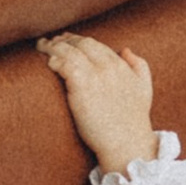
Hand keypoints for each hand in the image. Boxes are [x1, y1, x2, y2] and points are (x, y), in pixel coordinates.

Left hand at [38, 31, 159, 174]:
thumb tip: (125, 49)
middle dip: (64, 40)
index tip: (67, 41)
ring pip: (69, 51)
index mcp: (120, 65)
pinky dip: (54, 60)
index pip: (95, 44)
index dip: (78, 40)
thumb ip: (139, 66)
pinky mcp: (81, 86)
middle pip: (81, 43)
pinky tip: (48, 63)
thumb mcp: (144, 89)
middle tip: (50, 42)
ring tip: (41, 47)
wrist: (127, 143)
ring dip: (53, 46)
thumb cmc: (133, 120)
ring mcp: (95, 75)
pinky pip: (64, 65)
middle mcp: (108, 66)